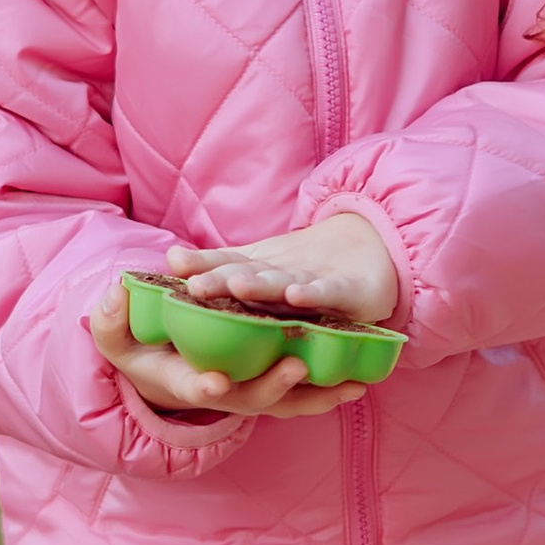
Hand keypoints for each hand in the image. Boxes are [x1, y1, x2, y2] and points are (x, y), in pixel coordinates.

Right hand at [88, 281, 346, 424]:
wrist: (164, 368)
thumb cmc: (141, 348)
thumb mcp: (117, 336)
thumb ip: (112, 321)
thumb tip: (113, 295)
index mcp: (183, 378)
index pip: (191, 386)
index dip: (201, 386)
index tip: (213, 381)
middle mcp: (221, 392)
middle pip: (249, 397)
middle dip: (272, 386)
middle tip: (294, 367)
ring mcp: (248, 393)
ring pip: (285, 402)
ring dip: (317, 395)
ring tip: (349, 385)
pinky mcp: (270, 387)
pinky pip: (302, 394)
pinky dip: (328, 389)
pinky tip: (359, 379)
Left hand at [165, 210, 399, 328]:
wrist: (374, 250)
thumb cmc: (310, 270)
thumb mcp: (266, 270)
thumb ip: (223, 266)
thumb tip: (171, 258)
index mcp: (261, 270)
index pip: (226, 266)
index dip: (202, 265)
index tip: (174, 263)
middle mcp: (282, 274)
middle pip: (248, 276)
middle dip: (222, 281)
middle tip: (195, 287)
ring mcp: (313, 280)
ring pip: (282, 284)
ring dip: (261, 285)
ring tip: (238, 285)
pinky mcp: (346, 292)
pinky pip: (327, 294)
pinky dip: (313, 293)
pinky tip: (296, 294)